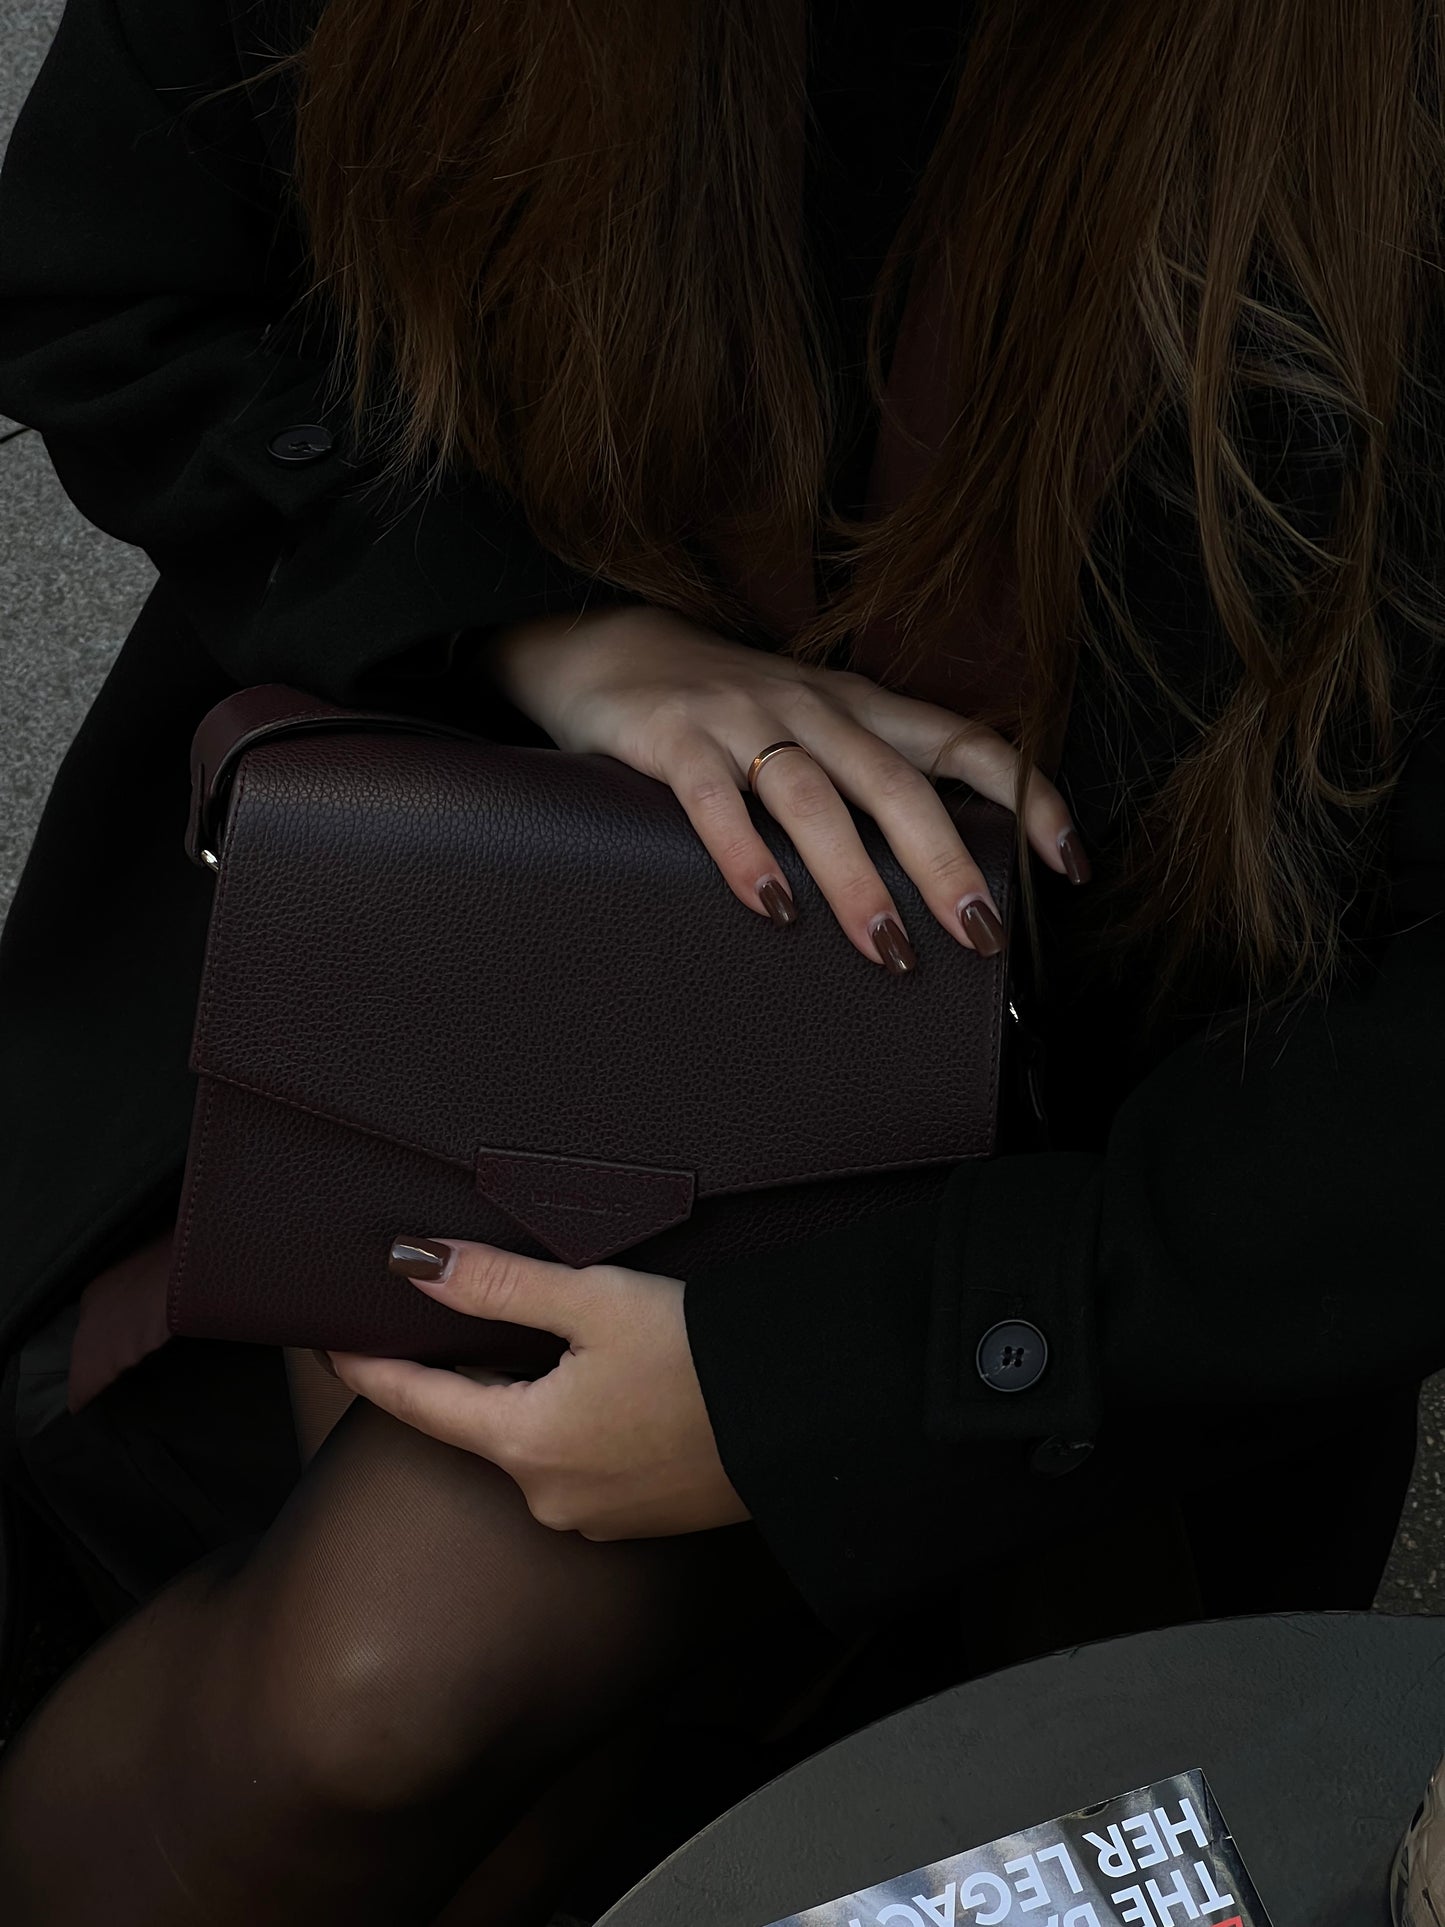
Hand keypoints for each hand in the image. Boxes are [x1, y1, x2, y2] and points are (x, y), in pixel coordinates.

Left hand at [327, 1238, 750, 1539]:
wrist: (806, 1422)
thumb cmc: (702, 1358)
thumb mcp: (595, 1301)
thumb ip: (499, 1284)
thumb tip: (416, 1265)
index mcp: (524, 1443)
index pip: (416, 1402)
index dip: (369, 1365)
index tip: (332, 1339)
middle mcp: (547, 1497)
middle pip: (478, 1421)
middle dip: (467, 1372)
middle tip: (462, 1315)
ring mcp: (593, 1519)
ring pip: (531, 1444)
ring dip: (529, 1397)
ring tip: (556, 1343)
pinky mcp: (636, 1521)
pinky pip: (577, 1466)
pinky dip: (573, 1425)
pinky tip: (610, 1389)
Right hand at [467, 602, 1089, 970]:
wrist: (609, 651)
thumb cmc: (729, 710)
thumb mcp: (815, 729)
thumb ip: (871, 782)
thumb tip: (947, 874)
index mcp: (861, 708)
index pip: (964, 742)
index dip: (1026, 797)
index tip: (1069, 863)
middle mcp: (814, 707)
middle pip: (896, 783)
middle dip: (946, 863)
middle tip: (980, 934)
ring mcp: (743, 718)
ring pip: (815, 798)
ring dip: (857, 878)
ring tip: (889, 949)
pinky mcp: (674, 737)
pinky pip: (716, 800)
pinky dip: (747, 857)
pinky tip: (773, 909)